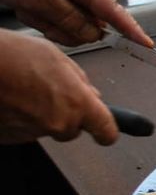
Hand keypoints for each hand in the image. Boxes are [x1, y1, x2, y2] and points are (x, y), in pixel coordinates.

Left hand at [0, 0, 151, 46]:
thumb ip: (70, 19)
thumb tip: (95, 34)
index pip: (113, 10)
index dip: (131, 28)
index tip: (145, 43)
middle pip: (90, 25)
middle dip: (66, 29)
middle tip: (41, 17)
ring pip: (72, 27)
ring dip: (49, 25)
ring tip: (30, 10)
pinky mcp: (56, 2)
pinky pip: (58, 24)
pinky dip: (42, 21)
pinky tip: (28, 9)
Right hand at [0, 31, 117, 144]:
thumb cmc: (10, 56)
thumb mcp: (56, 56)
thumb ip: (79, 80)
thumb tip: (90, 92)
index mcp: (77, 104)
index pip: (106, 131)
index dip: (107, 130)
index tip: (106, 130)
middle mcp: (57, 124)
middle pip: (73, 129)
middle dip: (66, 114)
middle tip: (47, 91)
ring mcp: (32, 133)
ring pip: (46, 128)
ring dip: (40, 115)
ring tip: (23, 89)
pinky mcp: (10, 138)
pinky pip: (23, 131)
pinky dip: (19, 119)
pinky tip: (11, 98)